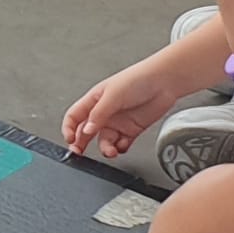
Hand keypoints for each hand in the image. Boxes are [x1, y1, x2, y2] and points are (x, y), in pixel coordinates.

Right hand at [64, 55, 183, 159]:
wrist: (164, 82)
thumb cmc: (138, 79)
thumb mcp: (113, 95)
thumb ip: (98, 114)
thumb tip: (86, 130)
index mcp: (95, 100)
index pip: (75, 117)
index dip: (69, 129)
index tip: (70, 140)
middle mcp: (104, 113)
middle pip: (86, 132)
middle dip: (81, 144)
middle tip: (80, 153)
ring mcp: (118, 122)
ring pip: (104, 141)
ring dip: (105, 149)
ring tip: (110, 151)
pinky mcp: (131, 130)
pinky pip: (121, 145)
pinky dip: (120, 148)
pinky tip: (122, 146)